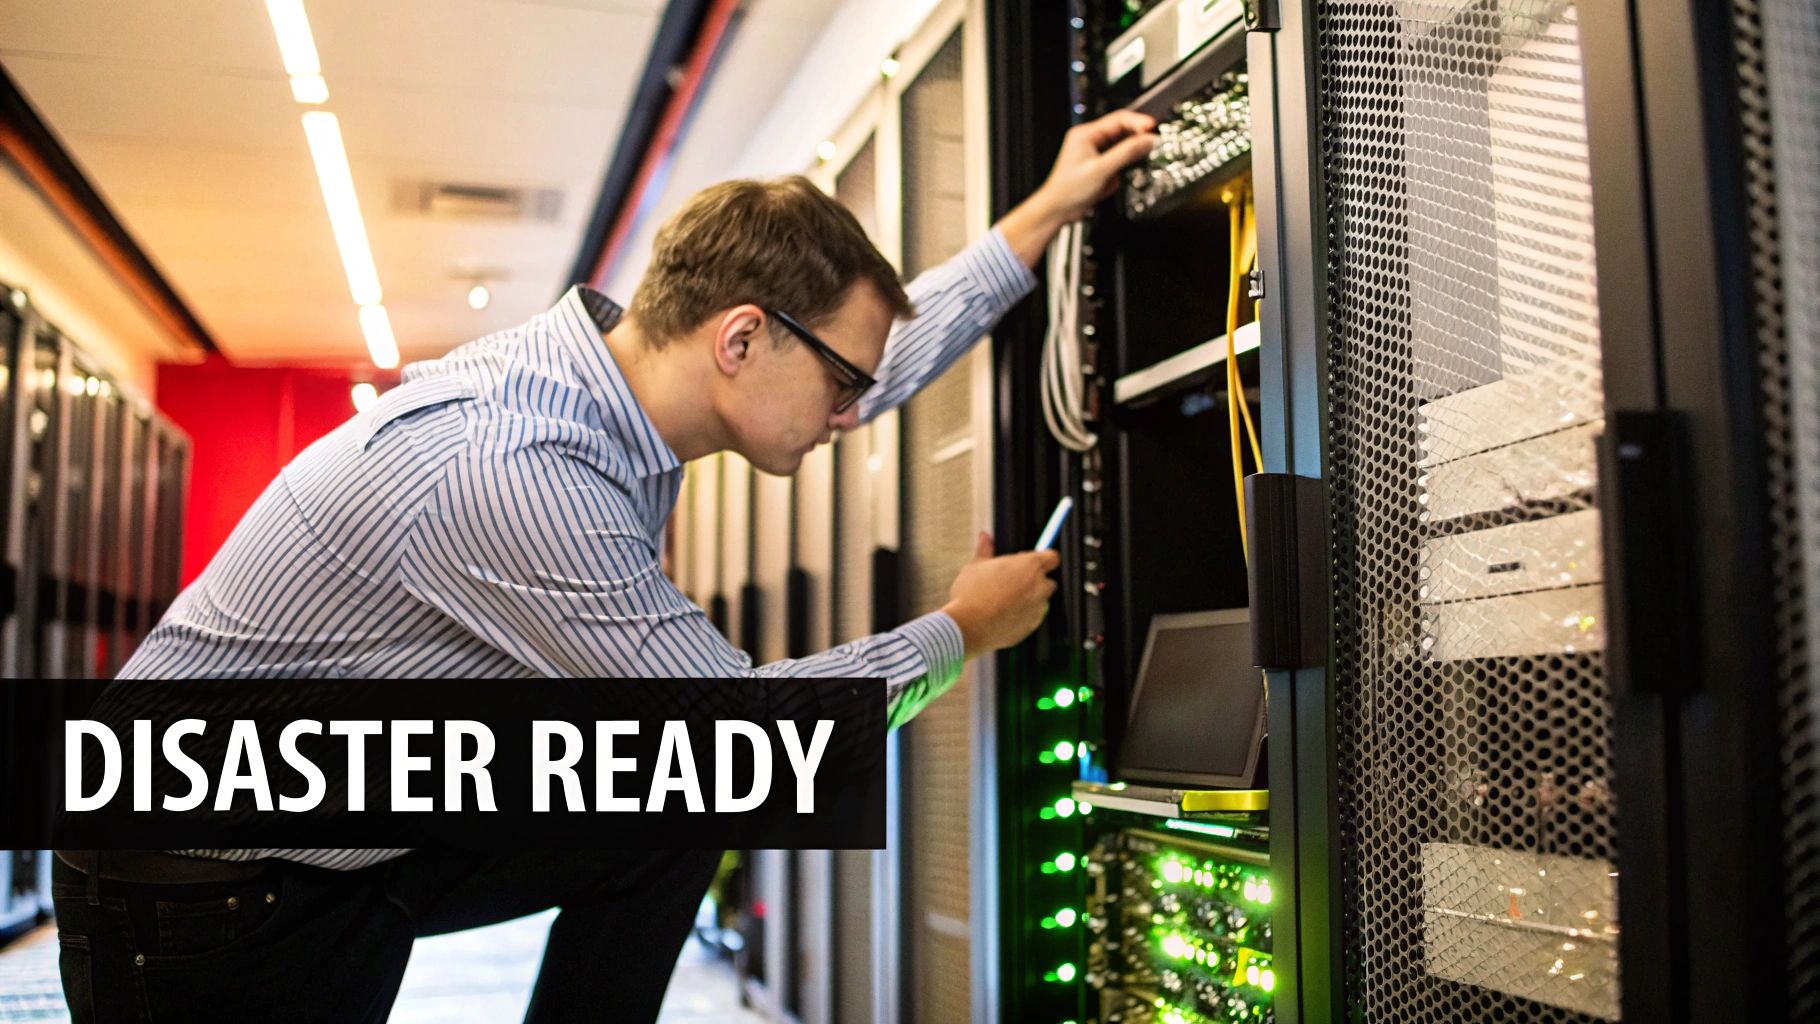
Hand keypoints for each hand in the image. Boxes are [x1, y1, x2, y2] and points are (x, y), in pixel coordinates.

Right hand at [941, 531, 1060, 659]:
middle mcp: (1039, 586)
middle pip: (1047, 580)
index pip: (1052, 557)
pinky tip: (1002, 615)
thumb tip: (984, 536)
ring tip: (1002, 601)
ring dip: (1028, 599)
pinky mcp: (1033, 625)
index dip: (1042, 558)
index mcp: (1029, 565)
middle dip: (1034, 580)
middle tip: (1012, 581)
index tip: (1029, 561)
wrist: (969, 627)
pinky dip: (1022, 616)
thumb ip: (985, 550)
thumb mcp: (975, 566)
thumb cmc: (971, 593)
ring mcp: (1038, 607)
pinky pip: (1032, 617)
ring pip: (1039, 600)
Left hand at [997, 110, 1157, 265]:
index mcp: (1086, 134)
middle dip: (1133, 145)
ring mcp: (1095, 153)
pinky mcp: (1099, 166)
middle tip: (1148, 149)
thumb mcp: (1101, 169)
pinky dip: (1117, 174)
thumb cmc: (1068, 189)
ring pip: (1121, 150)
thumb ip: (1126, 153)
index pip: (1119, 119)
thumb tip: (1146, 141)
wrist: (1058, 210)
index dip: (1138, 122)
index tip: (1152, 127)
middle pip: (1122, 133)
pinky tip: (1108, 184)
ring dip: (1123, 163)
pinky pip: (1117, 164)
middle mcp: (1090, 140)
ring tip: (1116, 176)